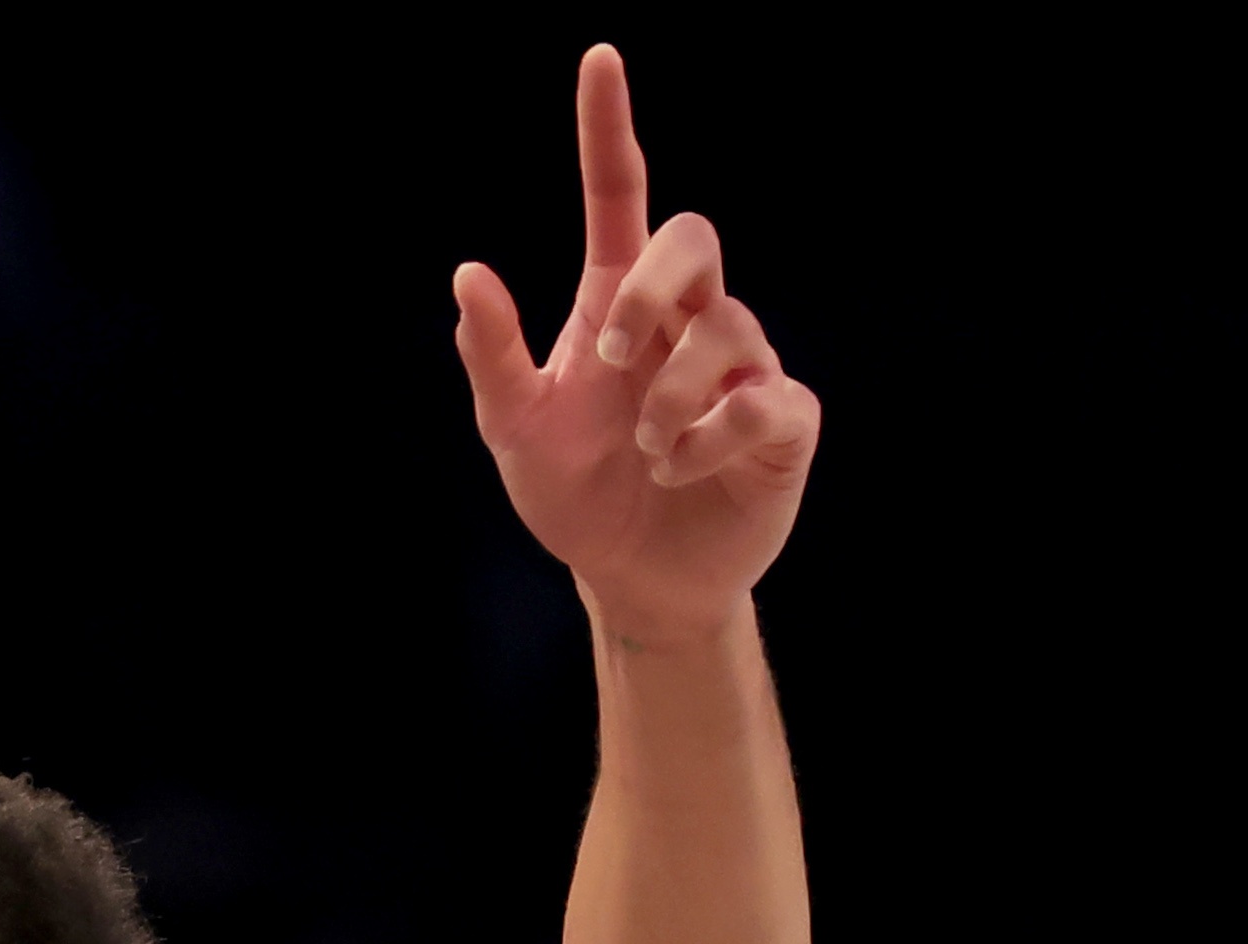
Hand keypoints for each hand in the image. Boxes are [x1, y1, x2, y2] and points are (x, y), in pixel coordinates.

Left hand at [452, 45, 815, 638]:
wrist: (633, 579)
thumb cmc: (577, 493)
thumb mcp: (517, 431)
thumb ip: (495, 356)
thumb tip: (467, 274)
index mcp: (617, 304)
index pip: (620, 194)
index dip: (608, 128)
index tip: (599, 59)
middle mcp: (684, 320)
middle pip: (694, 239)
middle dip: (654, 286)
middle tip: (612, 355)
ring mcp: (740, 366)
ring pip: (727, 329)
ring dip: (672, 394)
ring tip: (646, 450)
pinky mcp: (780, 421)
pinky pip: (765, 398)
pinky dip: (712, 434)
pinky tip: (681, 466)